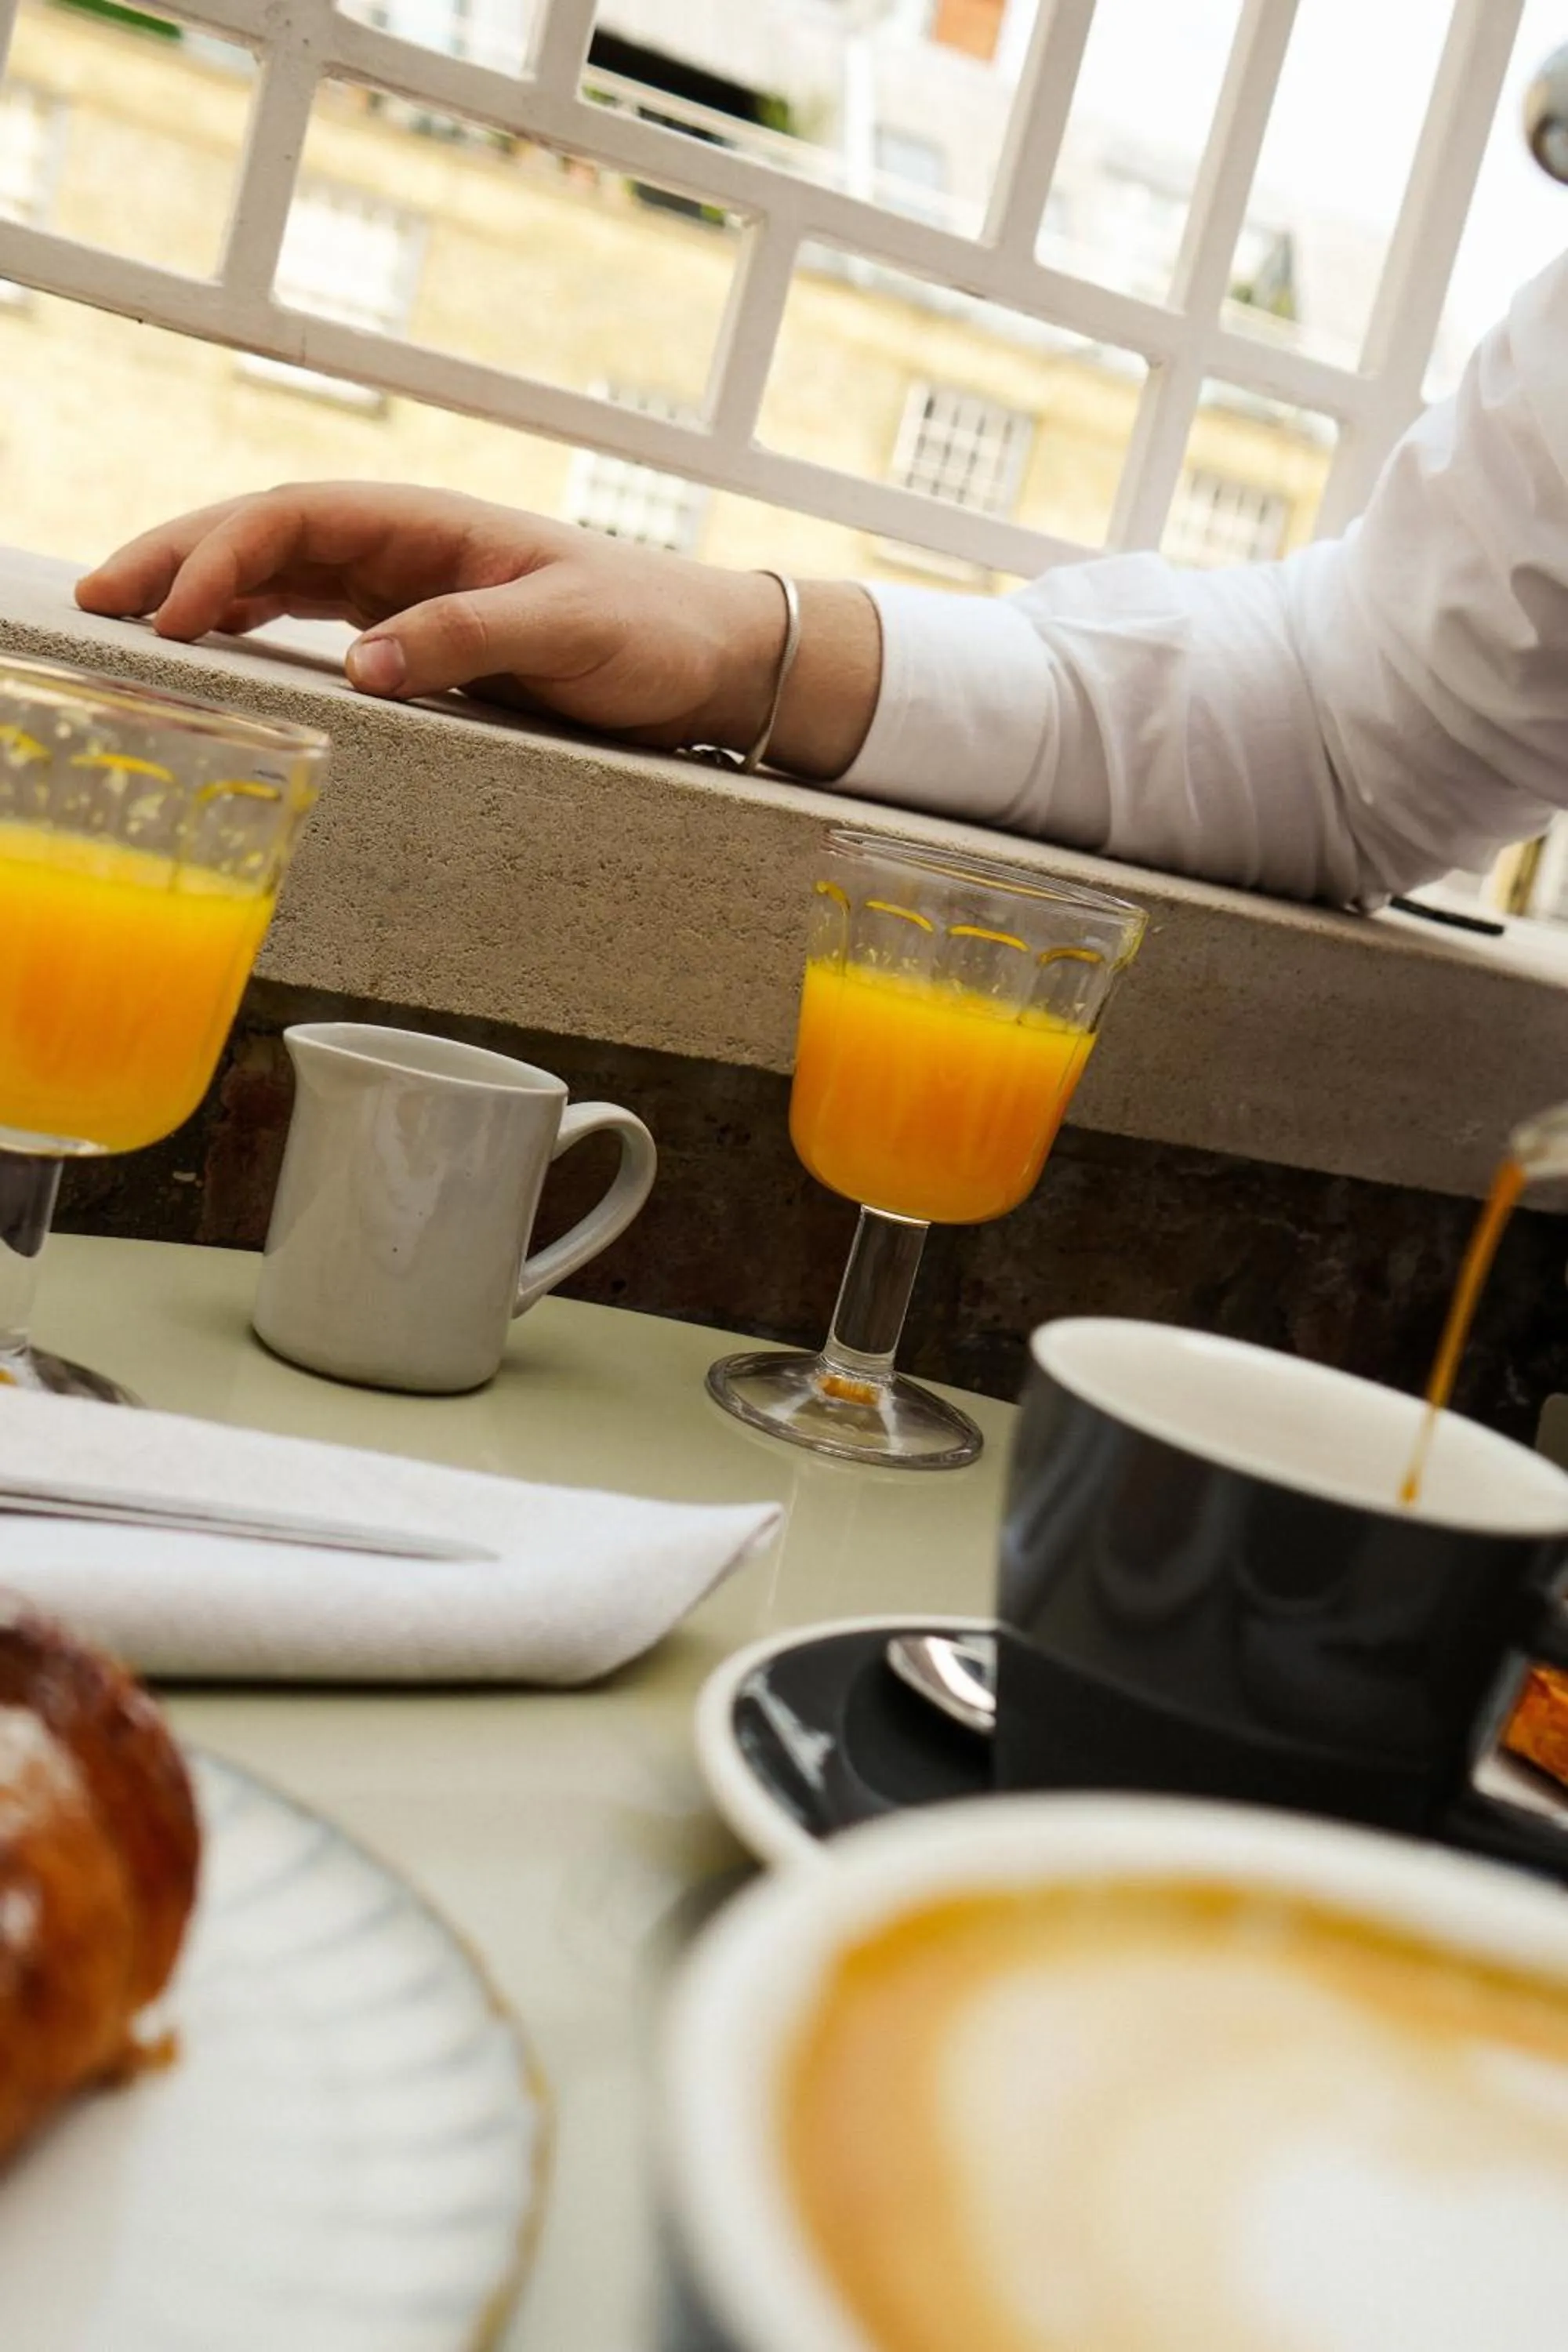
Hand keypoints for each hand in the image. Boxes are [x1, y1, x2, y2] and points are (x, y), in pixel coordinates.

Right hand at [76, 482, 880, 774]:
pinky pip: (317, 616)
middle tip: (95, 599)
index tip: (175, 611)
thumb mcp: (573, 631)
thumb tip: (364, 666)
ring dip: (204, 591)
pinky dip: (258, 625)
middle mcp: (411, 545)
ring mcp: (410, 586)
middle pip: (265, 532)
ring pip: (279, 573)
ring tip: (128, 623)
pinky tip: (217, 646)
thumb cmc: (655, 632)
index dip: (222, 554)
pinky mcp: (423, 633)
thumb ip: (470, 639)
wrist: (714, 657)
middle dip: (178, 557)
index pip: (297, 517)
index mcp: (436, 524)